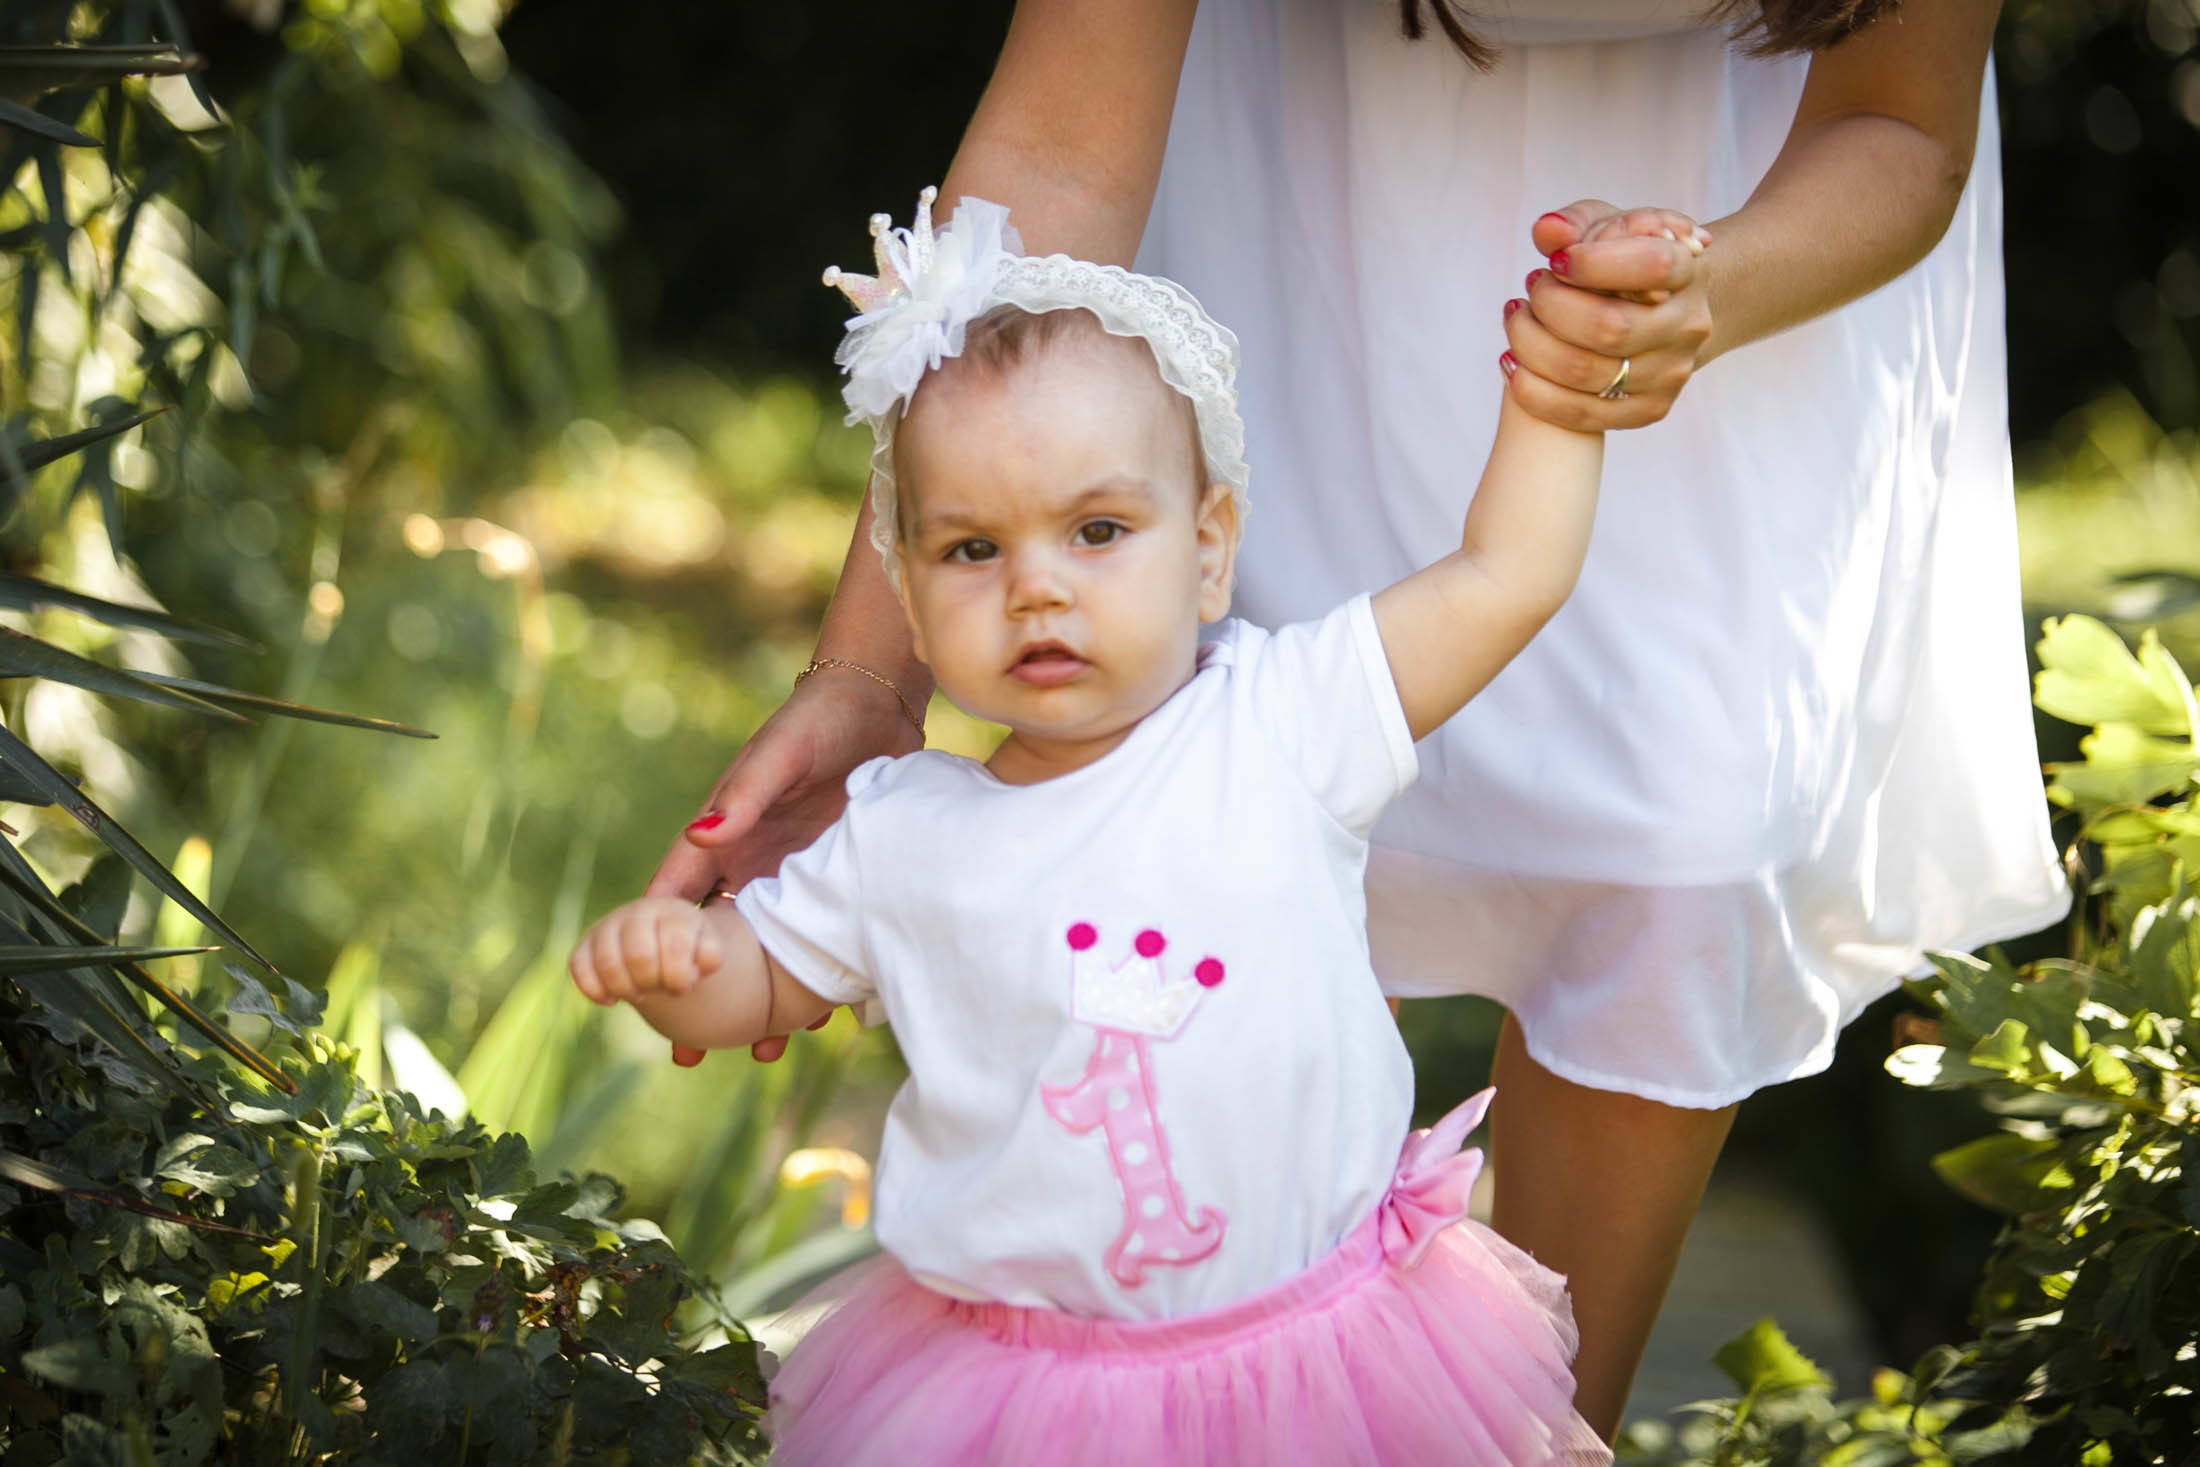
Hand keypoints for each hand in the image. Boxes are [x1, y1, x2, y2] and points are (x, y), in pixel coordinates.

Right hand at [570, 897, 728, 1006]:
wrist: (662, 945)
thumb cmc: (690, 950)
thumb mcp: (709, 950)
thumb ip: (710, 955)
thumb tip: (696, 964)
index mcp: (672, 911)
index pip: (674, 946)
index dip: (678, 977)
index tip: (685, 985)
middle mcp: (637, 911)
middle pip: (639, 956)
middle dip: (653, 983)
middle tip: (661, 988)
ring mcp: (608, 926)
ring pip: (608, 963)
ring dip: (627, 990)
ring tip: (640, 993)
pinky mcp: (585, 945)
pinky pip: (578, 967)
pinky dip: (596, 991)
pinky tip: (613, 1000)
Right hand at [646, 665, 921, 1065]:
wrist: (880, 704)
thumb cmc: (818, 720)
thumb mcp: (780, 755)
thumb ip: (743, 796)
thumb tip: (701, 835)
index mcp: (721, 836)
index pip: (672, 899)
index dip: (650, 948)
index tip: (631, 998)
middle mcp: (750, 864)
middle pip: (716, 944)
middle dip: (701, 998)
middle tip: (689, 1054)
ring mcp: (793, 877)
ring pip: (767, 953)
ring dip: (760, 1000)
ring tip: (760, 1052)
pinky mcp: (835, 881)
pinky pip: (819, 939)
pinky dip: (817, 977)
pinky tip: (822, 1019)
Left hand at [1502, 200, 1713, 430]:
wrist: (1659, 311)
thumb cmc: (1622, 260)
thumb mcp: (1605, 227)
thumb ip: (1576, 223)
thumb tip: (1548, 231)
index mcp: (1687, 270)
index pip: (1651, 265)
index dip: (1593, 263)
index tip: (1557, 260)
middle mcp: (1688, 325)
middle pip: (1608, 327)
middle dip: (1550, 305)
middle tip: (1531, 287)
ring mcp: (1671, 374)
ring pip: (1585, 372)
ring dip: (1531, 344)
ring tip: (1517, 318)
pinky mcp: (1648, 410)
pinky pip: (1580, 414)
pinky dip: (1533, 389)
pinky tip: (1512, 362)